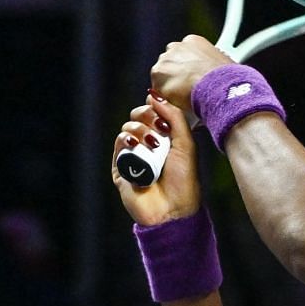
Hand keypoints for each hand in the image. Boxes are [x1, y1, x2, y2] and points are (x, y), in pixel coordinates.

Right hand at [110, 95, 198, 226]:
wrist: (173, 209)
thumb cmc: (184, 180)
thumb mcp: (186, 144)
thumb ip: (174, 117)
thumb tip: (153, 95)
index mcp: (165, 139)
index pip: (153, 112)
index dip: (156, 109)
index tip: (165, 118)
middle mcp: (148, 145)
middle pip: (138, 116)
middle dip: (147, 117)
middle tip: (159, 128)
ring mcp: (134, 155)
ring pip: (128, 128)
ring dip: (140, 130)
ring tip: (152, 144)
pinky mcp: (121, 167)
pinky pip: (118, 144)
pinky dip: (126, 140)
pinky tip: (135, 144)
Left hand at [149, 36, 233, 111]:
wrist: (219, 87)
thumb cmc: (227, 81)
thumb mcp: (224, 67)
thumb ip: (213, 68)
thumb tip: (220, 78)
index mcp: (193, 42)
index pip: (183, 56)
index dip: (187, 71)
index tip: (192, 81)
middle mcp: (176, 47)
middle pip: (170, 64)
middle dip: (176, 77)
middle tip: (188, 92)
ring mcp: (165, 60)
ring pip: (162, 77)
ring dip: (170, 88)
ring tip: (185, 101)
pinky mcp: (158, 75)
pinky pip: (158, 90)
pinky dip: (166, 98)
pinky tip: (180, 104)